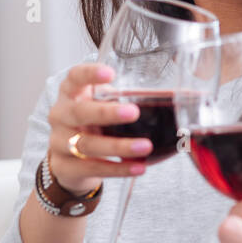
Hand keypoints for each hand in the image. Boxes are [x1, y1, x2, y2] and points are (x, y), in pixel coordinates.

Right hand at [46, 63, 151, 195]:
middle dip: (107, 113)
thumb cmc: (91, 125)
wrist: (67, 161)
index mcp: (71, 93)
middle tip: (134, 112)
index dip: (89, 74)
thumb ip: (124, 99)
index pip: (74, 77)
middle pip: (79, 112)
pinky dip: (118, 169)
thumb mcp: (101, 106)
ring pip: (88, 144)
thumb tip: (182, 96)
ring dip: (118, 145)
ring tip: (144, 146)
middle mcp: (61, 115)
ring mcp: (59, 142)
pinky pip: (93, 168)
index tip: (110, 73)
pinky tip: (138, 167)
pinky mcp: (66, 167)